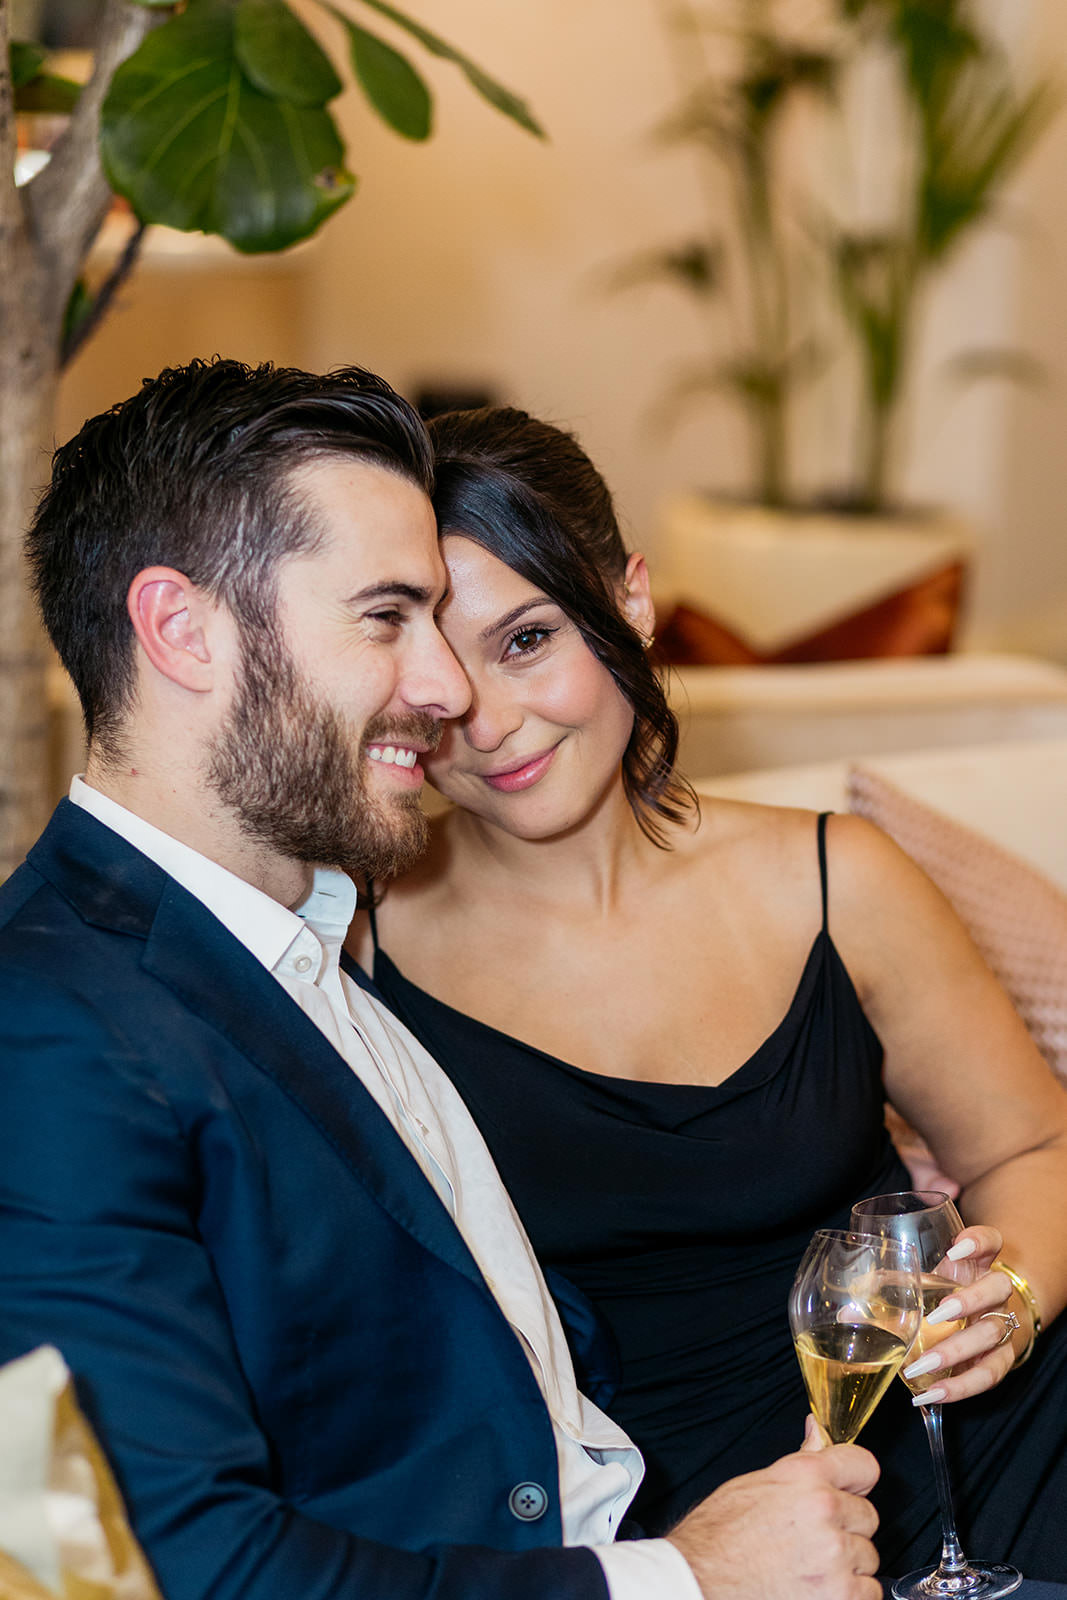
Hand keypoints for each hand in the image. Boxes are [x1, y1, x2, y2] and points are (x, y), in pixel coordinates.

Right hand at [667, 1439, 880, 1599]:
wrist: (700, 1580)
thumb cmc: (719, 1535)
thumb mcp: (756, 1483)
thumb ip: (800, 1463)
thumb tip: (817, 1431)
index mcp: (805, 1475)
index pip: (864, 1466)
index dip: (856, 1482)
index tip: (851, 1493)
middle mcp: (825, 1509)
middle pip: (868, 1517)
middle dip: (846, 1528)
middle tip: (812, 1539)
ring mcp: (835, 1555)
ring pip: (868, 1557)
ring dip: (847, 1565)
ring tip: (809, 1567)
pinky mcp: (839, 1595)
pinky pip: (869, 1593)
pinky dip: (850, 1595)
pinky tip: (819, 1589)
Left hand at [903, 1224, 1028, 1404]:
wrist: (979, 1325)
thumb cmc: (943, 1297)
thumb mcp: (923, 1286)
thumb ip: (888, 1290)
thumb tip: (846, 1312)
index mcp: (976, 1265)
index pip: (992, 1241)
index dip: (979, 1241)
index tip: (955, 1250)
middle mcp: (996, 1293)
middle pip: (998, 1287)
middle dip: (969, 1301)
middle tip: (936, 1316)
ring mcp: (1003, 1325)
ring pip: (993, 1334)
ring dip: (955, 1351)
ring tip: (921, 1365)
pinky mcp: (1002, 1360)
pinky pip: (989, 1375)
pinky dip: (959, 1387)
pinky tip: (931, 1394)